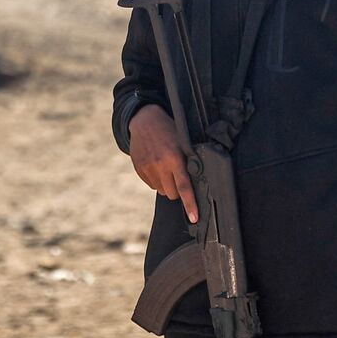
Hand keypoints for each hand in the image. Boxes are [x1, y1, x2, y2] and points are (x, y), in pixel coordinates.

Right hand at [128, 104, 197, 222]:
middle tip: (179, 175)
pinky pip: (152, 185)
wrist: (144, 120)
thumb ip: (188, 161)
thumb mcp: (183, 142)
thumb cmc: (169, 130)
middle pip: (173, 194)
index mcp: (174, 158)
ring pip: (162, 190)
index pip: (184, 187)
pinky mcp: (139, 169)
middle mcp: (160, 165)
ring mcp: (147, 168)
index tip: (194, 217)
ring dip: (167, 184)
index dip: (190, 204)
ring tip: (167, 167)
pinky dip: (156, 180)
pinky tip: (157, 165)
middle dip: (178, 190)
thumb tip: (197, 182)